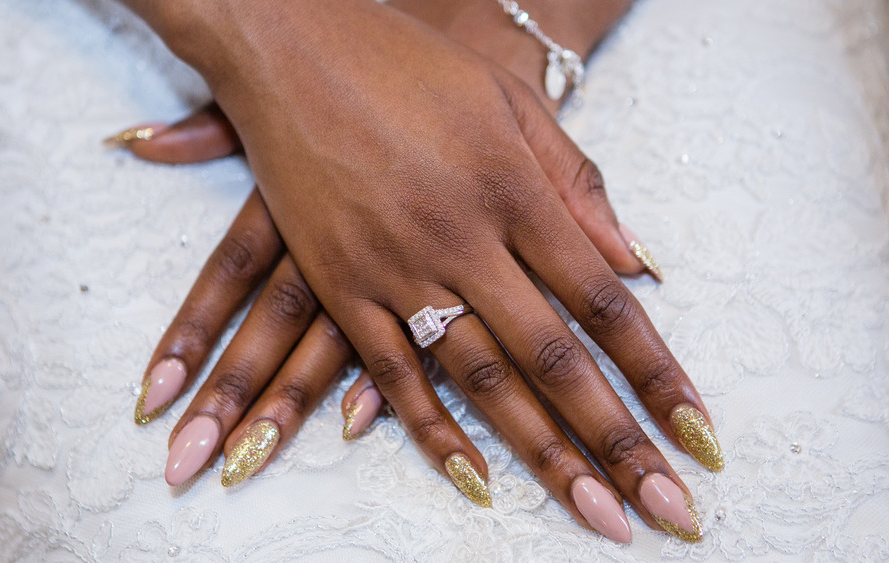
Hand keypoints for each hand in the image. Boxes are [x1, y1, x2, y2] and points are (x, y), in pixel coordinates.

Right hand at [120, 0, 718, 543]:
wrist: (293, 41)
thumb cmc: (411, 62)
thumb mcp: (509, 101)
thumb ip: (575, 184)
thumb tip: (636, 267)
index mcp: (513, 187)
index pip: (603, 301)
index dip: (655, 373)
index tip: (696, 433)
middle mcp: (461, 237)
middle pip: (552, 358)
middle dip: (614, 440)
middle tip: (664, 510)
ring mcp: (396, 266)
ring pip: (478, 380)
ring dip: (541, 455)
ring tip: (592, 515)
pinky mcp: (342, 281)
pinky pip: (388, 373)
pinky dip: (430, 431)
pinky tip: (474, 481)